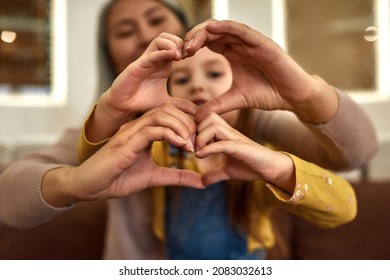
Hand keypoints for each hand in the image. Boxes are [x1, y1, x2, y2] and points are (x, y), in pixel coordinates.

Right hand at [43, 104, 201, 206]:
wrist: (89, 186)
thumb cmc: (117, 179)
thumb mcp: (154, 177)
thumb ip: (176, 176)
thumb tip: (201, 182)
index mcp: (144, 131)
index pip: (170, 115)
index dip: (188, 124)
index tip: (200, 141)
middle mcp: (137, 126)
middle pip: (168, 110)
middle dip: (188, 123)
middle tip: (199, 143)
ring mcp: (130, 132)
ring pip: (161, 115)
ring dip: (181, 127)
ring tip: (191, 145)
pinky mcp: (125, 142)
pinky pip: (151, 129)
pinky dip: (169, 134)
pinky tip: (180, 145)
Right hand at [86, 33, 197, 142]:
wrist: (123, 107)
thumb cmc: (142, 102)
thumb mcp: (166, 103)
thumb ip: (181, 105)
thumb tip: (197, 112)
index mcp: (162, 65)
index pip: (175, 44)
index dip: (185, 47)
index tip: (193, 57)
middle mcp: (154, 60)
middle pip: (168, 37)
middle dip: (180, 42)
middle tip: (186, 55)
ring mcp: (145, 61)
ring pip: (160, 39)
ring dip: (172, 44)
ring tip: (179, 57)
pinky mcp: (137, 67)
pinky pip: (150, 54)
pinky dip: (162, 52)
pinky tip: (172, 57)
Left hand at [183, 20, 337, 123]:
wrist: (293, 98)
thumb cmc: (268, 95)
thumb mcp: (235, 100)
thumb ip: (216, 105)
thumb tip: (196, 117)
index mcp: (233, 53)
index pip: (208, 42)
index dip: (192, 46)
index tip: (179, 57)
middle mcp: (240, 44)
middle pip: (212, 32)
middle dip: (194, 38)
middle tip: (181, 50)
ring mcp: (252, 42)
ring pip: (224, 28)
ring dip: (205, 32)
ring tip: (190, 42)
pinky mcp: (263, 44)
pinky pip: (242, 30)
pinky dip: (227, 27)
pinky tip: (211, 29)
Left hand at [195, 112, 294, 193]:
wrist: (270, 169)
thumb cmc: (251, 166)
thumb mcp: (228, 171)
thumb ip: (214, 174)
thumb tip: (202, 181)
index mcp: (225, 134)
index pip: (204, 119)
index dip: (194, 130)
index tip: (189, 145)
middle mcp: (229, 132)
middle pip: (207, 117)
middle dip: (195, 131)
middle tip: (192, 147)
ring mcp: (235, 138)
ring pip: (212, 125)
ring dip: (201, 138)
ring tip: (198, 152)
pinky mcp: (240, 147)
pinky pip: (221, 143)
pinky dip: (208, 149)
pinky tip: (201, 156)